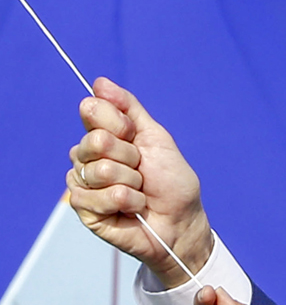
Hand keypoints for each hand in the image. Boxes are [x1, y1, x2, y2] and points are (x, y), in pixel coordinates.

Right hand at [67, 77, 212, 287]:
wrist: (182, 223)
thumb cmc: (172, 184)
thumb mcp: (156, 138)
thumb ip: (129, 109)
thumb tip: (98, 82)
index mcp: (103, 135)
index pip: (93, 110)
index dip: (121, 125)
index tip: (137, 139)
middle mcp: (89, 156)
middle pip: (96, 140)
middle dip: (130, 158)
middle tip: (142, 172)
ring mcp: (84, 182)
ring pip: (100, 170)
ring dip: (131, 183)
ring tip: (140, 192)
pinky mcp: (84, 208)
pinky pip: (96, 196)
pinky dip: (124, 201)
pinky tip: (132, 208)